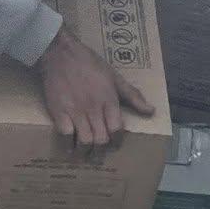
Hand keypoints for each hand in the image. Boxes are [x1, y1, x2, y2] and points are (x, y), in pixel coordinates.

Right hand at [36, 26, 153, 147]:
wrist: (61, 53)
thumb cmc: (90, 63)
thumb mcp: (115, 77)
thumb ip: (133, 96)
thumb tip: (151, 111)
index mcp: (109, 100)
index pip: (117, 129)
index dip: (117, 142)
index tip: (114, 146)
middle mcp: (94, 108)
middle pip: (101, 139)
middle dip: (100, 151)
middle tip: (98, 155)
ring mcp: (76, 111)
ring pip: (84, 140)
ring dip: (85, 152)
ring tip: (84, 155)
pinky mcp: (59, 111)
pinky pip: (65, 135)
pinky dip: (67, 145)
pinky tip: (68, 148)